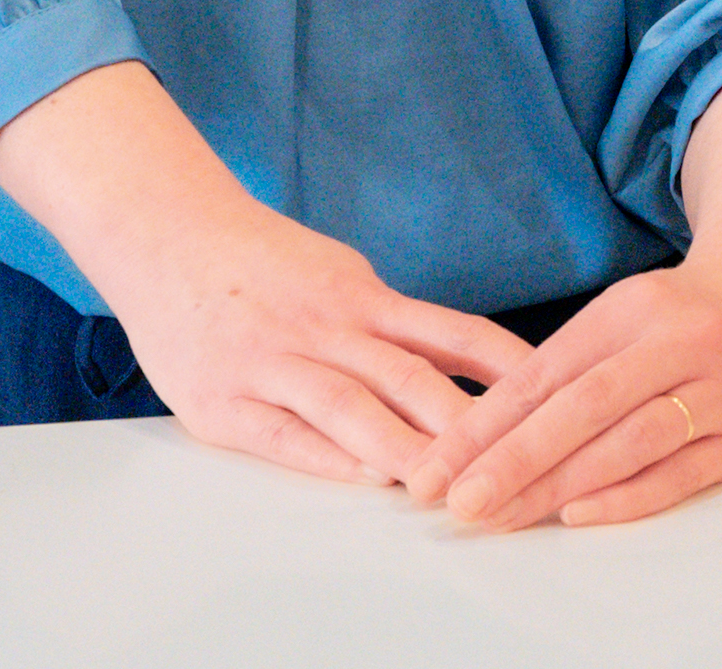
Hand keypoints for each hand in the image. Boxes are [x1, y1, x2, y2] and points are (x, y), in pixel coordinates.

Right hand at [110, 212, 534, 486]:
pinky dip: (328, 458)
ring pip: (353, 408)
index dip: (505, 371)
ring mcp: (273, 361)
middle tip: (516, 465)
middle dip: (467, 429)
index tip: (556, 401)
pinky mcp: (224, 400)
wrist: (165, 233)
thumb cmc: (258, 263)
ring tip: (451, 489)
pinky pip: (284, 433)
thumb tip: (467, 359)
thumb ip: (392, 320)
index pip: (452, 335)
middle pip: (412, 379)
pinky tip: (365, 479)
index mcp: (362, 297)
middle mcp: (326, 326)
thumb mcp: (336, 274)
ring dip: (406, 452)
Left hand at [405, 242, 721, 529]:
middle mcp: (675, 343)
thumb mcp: (625, 314)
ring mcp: (718, 389)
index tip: (438, 467)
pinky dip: (630, 496)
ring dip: (562, 484)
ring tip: (505, 516)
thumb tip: (484, 434)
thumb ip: (567, 366)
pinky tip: (581, 515)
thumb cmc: (687, 311)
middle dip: (515, 458)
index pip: (547, 372)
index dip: (487, 423)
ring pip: (631, 440)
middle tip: (461, 501)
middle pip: (584, 406)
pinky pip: (684, 471)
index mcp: (632, 309)